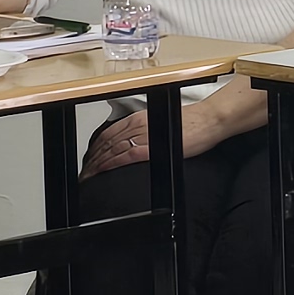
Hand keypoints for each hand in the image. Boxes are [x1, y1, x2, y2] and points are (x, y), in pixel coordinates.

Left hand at [78, 91, 247, 177]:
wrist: (209, 121)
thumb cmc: (192, 124)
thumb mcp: (162, 124)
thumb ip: (146, 133)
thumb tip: (136, 144)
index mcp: (139, 118)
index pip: (108, 134)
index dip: (94, 148)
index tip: (89, 160)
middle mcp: (137, 125)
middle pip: (106, 142)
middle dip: (91, 159)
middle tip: (84, 172)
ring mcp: (144, 135)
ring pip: (112, 149)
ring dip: (97, 163)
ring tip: (89, 175)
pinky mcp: (153, 146)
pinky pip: (125, 155)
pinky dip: (111, 163)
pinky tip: (103, 171)